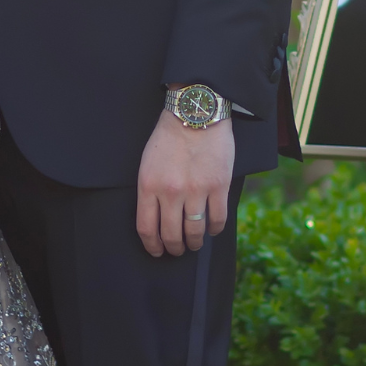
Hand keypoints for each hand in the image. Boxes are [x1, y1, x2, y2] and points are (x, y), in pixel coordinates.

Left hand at [136, 108, 234, 257]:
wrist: (195, 114)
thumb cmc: (169, 138)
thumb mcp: (147, 164)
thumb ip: (150, 191)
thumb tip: (156, 219)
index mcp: (149, 186)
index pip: (147, 228)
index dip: (152, 245)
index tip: (157, 251)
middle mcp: (171, 192)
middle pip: (171, 235)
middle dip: (174, 248)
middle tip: (178, 250)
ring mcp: (196, 190)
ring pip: (195, 231)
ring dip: (195, 242)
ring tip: (195, 243)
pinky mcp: (219, 186)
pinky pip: (217, 219)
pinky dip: (215, 229)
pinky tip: (212, 229)